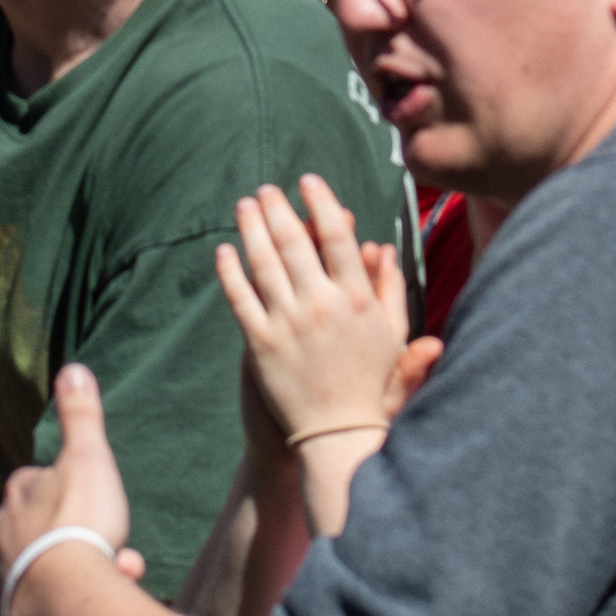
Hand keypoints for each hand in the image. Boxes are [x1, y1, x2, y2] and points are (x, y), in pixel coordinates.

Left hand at [0, 365, 145, 615]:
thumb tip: (72, 369)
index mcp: (16, 494)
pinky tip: (92, 601)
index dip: (70, 489)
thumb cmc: (79, 521)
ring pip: (45, 566)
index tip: (94, 499)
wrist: (65, 595)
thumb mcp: (89, 457)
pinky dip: (66, 600)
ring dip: (76, 568)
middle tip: (107, 544)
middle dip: (75, 535)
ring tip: (113, 573)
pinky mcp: (11, 615)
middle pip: (41, 528)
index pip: (38, 482)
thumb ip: (81, 416)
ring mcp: (3, 576)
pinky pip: (41, 603)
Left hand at [212, 176, 411, 444]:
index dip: (322, 203)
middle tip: (266, 189)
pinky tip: (223, 250)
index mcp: (358, 299)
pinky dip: (230, 271)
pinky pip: (241, 298)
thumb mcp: (392, 335)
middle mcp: (322, 305)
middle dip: (278, 209)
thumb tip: (383, 249)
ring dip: (251, 228)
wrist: (337, 434)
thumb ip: (391, 290)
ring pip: (264, 263)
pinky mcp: (261, 344)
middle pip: (295, 242)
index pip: (338, 237)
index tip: (308, 182)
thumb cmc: (369, 383)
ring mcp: (288, 323)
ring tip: (244, 205)